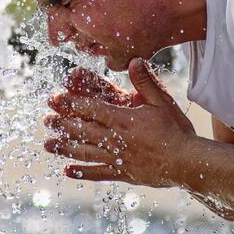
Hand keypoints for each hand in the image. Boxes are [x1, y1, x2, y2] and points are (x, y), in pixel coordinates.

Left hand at [43, 58, 196, 186]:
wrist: (188, 162)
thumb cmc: (176, 130)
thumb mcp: (162, 101)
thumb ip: (145, 81)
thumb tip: (134, 60)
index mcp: (124, 119)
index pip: (92, 109)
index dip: (72, 103)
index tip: (55, 99)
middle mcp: (116, 139)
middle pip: (83, 130)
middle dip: (62, 124)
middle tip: (45, 120)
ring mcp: (118, 158)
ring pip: (85, 152)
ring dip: (65, 148)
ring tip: (47, 145)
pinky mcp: (123, 173)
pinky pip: (98, 173)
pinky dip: (82, 172)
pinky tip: (67, 171)